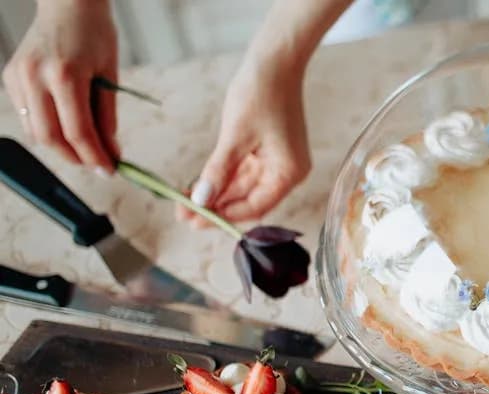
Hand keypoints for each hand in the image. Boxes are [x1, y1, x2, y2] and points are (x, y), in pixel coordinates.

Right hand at [2, 0, 118, 171]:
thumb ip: (107, 116)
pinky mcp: (11, 76)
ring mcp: (19, 77)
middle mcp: (36, 77)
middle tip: (97, 163)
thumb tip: (111, 151)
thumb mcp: (110, 73)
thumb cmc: (94, 33)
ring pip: (36, 131)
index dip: (95, 157)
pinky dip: (47, 128)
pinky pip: (27, 116)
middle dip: (76, 158)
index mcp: (65, 75)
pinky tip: (65, 126)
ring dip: (61, 147)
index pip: (78, 132)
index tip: (110, 170)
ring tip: (84, 147)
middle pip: (51, 138)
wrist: (68, 4)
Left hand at [182, 59, 310, 226]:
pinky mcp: (266, 151)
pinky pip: (243, 173)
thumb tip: (200, 201)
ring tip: (185, 203)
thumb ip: (218, 171)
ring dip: (216, 195)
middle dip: (216, 207)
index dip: (224, 216)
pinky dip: (222, 179)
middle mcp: (286, 172)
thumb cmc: (261, 94)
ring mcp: (276, 162)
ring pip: (243, 188)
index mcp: (288, 173)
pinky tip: (199, 186)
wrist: (275, 62)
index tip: (194, 220)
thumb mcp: (235, 136)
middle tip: (183, 215)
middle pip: (248, 200)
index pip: (255, 206)